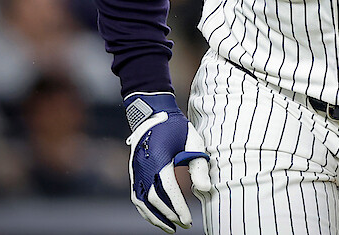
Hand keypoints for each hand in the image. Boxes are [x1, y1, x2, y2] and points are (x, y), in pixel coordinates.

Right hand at [124, 92, 210, 232]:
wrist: (154, 115)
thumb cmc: (177, 129)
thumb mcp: (193, 142)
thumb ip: (199, 166)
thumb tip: (205, 190)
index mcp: (158, 157)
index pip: (167, 189)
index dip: (177, 207)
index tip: (188, 219)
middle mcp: (143, 165)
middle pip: (153, 198)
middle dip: (169, 215)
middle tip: (184, 225)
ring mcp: (135, 170)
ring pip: (141, 201)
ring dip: (155, 217)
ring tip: (171, 228)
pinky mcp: (134, 173)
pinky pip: (137, 196)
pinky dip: (146, 210)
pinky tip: (158, 218)